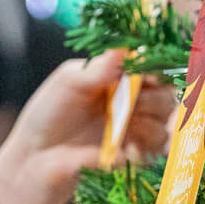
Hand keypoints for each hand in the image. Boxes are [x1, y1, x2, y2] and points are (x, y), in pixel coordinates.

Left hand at [0, 50, 174, 203]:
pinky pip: (156, 150)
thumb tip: (123, 48)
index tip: (150, 72)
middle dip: (156, 96)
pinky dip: (146, 144)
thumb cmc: (49, 113)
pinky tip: (127, 143)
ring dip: (152, 120)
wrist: (37, 154)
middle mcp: (132, 102)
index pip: (152, 68)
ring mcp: (134, 129)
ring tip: (127, 122)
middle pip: (167, 95)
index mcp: (119, 78)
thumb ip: (97, 68)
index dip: (157, 68)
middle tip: (135, 100)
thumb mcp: (69, 81)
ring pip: (164, 122)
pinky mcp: (133, 155)